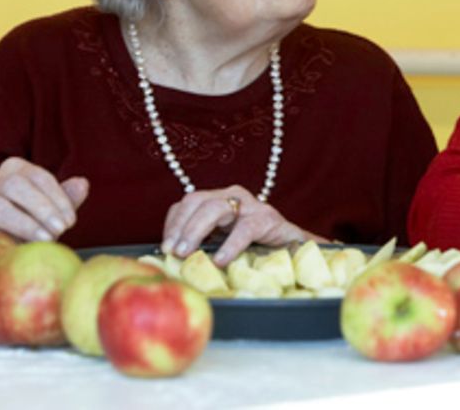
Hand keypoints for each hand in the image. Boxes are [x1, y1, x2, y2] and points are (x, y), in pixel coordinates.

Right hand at [0, 157, 88, 241]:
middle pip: (15, 185)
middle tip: (61, 229)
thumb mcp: (55, 210)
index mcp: (17, 169)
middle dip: (42, 207)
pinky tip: (22, 248)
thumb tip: (82, 184)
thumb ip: (67, 198)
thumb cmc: (36, 222)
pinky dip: (6, 238)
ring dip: (25, 223)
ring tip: (47, 238)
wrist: (9, 246)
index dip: (58, 198)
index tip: (71, 221)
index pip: (39, 176)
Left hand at [160, 186, 328, 266]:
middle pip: (197, 201)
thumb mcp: (224, 243)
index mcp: (218, 200)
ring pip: (215, 208)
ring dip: (196, 231)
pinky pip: (244, 229)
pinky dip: (230, 245)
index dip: (172, 224)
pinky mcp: (267, 219)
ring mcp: (250, 205)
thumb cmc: (255, 249)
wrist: (295, 250)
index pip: (187, 203)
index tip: (164, 248)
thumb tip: (171, 262)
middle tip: (173, 252)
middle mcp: (232, 197)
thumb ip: (203, 245)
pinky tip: (221, 260)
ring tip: (188, 254)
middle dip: (180, 227)